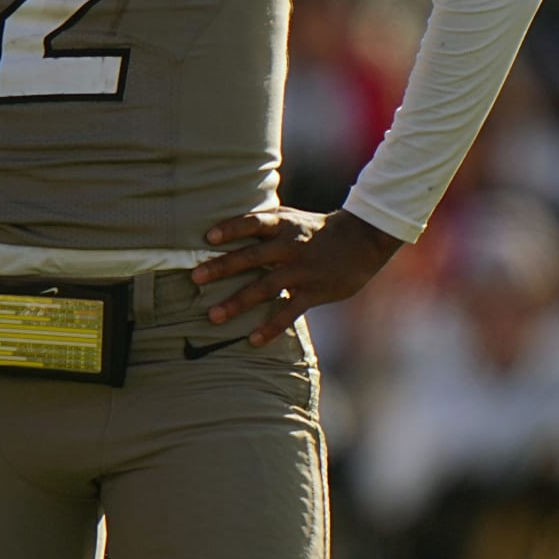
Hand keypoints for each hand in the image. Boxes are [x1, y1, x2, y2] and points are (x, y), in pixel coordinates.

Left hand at [189, 208, 403, 346]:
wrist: (363, 239)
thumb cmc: (317, 230)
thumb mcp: (292, 219)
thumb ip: (265, 227)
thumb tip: (227, 232)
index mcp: (284, 225)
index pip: (253, 223)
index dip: (231, 229)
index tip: (208, 238)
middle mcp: (291, 246)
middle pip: (252, 256)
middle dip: (222, 267)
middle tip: (195, 277)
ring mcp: (302, 270)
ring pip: (266, 287)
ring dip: (238, 302)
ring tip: (213, 316)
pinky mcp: (314, 292)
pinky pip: (289, 312)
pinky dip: (271, 327)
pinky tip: (252, 340)